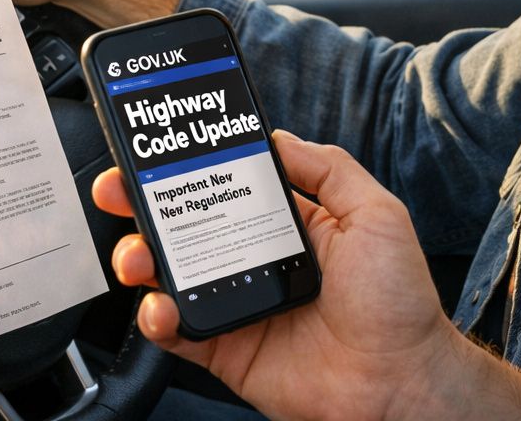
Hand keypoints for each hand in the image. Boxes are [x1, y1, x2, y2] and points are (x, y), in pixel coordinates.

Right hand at [92, 133, 461, 419]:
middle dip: (144, 205)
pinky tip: (160, 307)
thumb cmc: (399, 302)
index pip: (227, 185)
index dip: (191, 168)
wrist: (401, 382)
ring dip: (141, 258)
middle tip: (119, 190)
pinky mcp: (226, 350)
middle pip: (186, 225)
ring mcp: (238, 304)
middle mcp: (256, 260)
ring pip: (170, 275)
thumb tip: (279, 137)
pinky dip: (157, 318)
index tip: (158, 149)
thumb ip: (328, 169)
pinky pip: (178, 331)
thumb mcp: (375, 214)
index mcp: (288, 225)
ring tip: (137, 255)